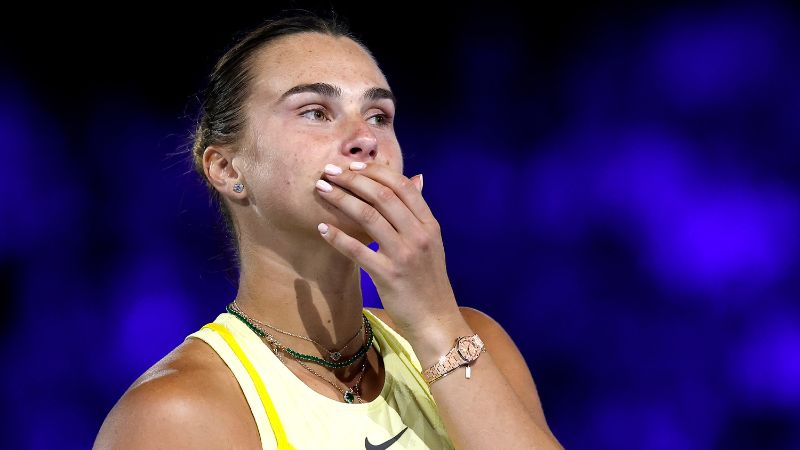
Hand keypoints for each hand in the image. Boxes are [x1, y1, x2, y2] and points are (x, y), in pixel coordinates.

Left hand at [314, 161, 463, 337]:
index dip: (375, 171)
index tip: (351, 166)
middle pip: (383, 196)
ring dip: (341, 199)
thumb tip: (417, 178)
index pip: (402, 186)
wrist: (436, 320)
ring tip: (321, 190)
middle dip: (352, 180)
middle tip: (329, 172)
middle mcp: (419, 235)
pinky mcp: (389, 276)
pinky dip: (338, 237)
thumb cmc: (428, 280)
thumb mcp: (432, 242)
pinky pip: (358, 251)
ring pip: (368, 217)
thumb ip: (419, 212)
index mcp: (429, 224)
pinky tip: (322, 228)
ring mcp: (404, 255)